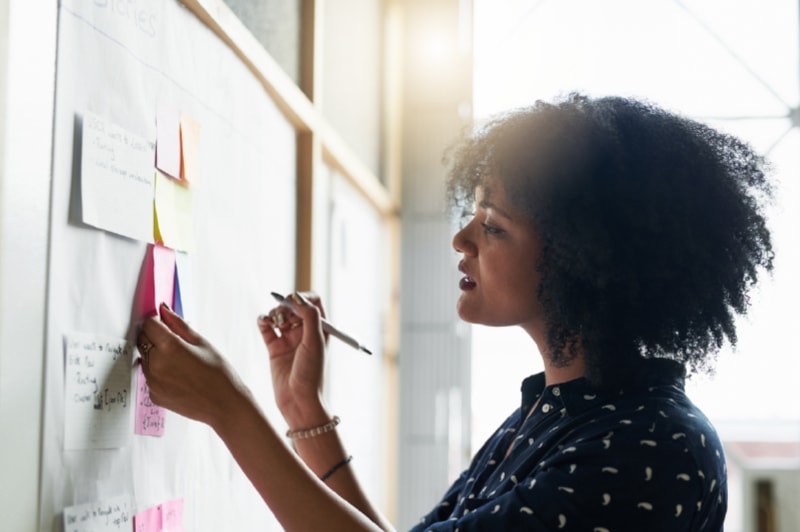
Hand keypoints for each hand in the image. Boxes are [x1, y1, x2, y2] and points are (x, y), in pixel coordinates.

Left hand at [137, 303, 244, 427]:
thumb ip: (179, 324)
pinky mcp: (153, 395)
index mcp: (169, 347)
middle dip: (154, 337)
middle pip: (143, 340)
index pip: (149, 324)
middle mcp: (156, 364)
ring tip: (180, 362)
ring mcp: (153, 382)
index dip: (157, 321)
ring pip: (145, 359)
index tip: (165, 324)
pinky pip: (149, 377)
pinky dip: (159, 373)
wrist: (224, 405)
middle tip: (175, 343)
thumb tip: (164, 309)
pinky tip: (178, 376)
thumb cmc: (218, 373)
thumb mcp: (202, 343)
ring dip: (155, 355)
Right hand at [257, 292, 329, 427]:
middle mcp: (305, 331)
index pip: (312, 301)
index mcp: (320, 328)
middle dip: (285, 305)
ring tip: (274, 323)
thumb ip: (309, 317)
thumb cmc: (312, 373)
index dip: (301, 298)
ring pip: (279, 315)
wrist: (298, 401)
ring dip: (274, 313)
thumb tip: (297, 296)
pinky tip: (263, 322)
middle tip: (282, 316)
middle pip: (293, 306)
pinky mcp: (274, 348)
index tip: (292, 303)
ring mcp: (289, 339)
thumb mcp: (315, 342)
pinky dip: (263, 321)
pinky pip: (266, 327)